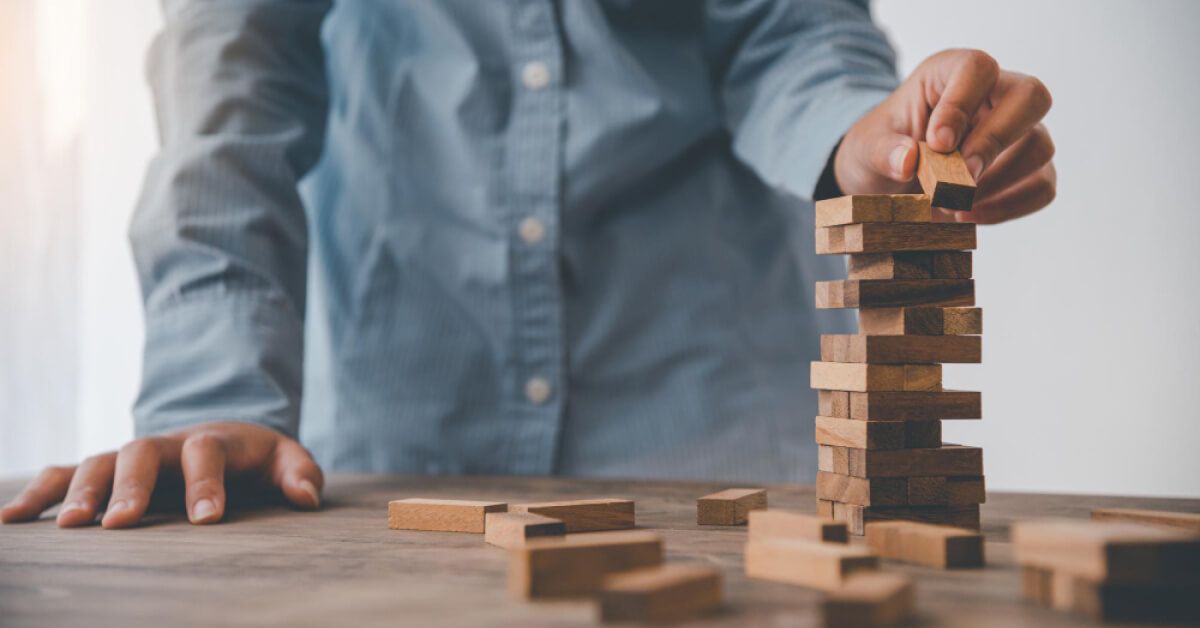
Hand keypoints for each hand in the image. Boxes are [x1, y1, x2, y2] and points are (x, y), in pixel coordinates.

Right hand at [0, 422, 322, 528]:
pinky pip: (62, 474)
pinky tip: (11, 519)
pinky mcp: (105, 470)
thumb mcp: (285, 459)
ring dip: (80, 492)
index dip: (206, 483)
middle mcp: (165, 444)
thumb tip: (307, 499)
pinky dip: (37, 492)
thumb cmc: (254, 459)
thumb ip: (300, 473)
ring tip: (68, 528)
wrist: (221, 438)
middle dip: (130, 487)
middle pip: (141, 453)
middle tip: (121, 523)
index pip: (207, 453)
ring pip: (98, 463)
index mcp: (212, 440)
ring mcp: (130, 456)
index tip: (207, 519)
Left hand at [834, 49, 1055, 223]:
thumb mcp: (865, 149)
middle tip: (961, 177)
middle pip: (1032, 96)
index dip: (962, 103)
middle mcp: (994, 95)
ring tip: (954, 203)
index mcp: (951, 74)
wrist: (888, 182)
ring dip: (999, 181)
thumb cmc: (882, 151)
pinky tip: (969, 214)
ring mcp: (1017, 132)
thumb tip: (907, 160)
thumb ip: (882, 151)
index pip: (978, 68)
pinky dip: (1009, 206)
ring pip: (1040, 145)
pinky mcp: (1027, 169)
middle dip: (997, 140)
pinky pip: (1042, 185)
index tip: (937, 143)